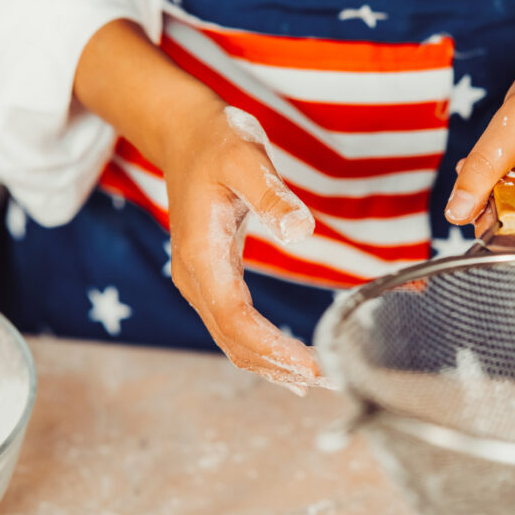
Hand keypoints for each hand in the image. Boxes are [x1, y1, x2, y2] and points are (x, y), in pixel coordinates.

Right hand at [164, 102, 324, 395]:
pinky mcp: (210, 277)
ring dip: (270, 364)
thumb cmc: (218, 142)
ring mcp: (199, 279)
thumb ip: (274, 196)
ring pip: (230, 339)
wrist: (185, 134)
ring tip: (315, 380)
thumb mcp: (247, 159)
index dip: (272, 347)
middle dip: (278, 366)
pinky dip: (259, 349)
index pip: (234, 318)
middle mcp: (194, 275)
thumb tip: (302, 230)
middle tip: (329, 379)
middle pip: (233, 339)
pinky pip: (232, 325)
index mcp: (201, 252)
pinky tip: (287, 364)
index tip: (311, 364)